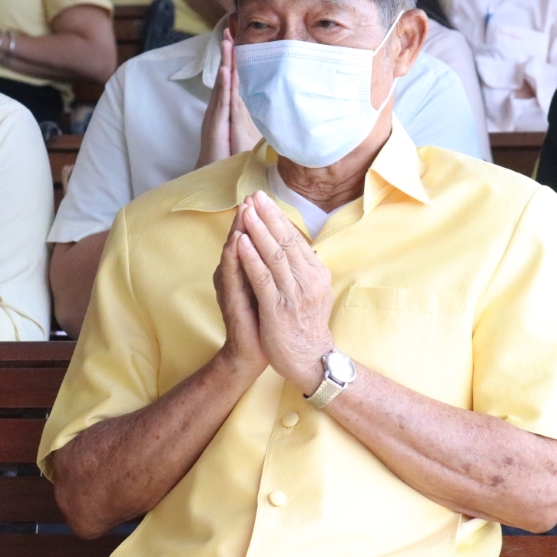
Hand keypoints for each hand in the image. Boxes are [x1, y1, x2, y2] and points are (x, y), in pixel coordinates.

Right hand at [197, 30, 260, 167]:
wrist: (214, 174)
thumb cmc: (230, 156)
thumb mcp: (247, 133)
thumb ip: (256, 120)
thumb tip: (272, 109)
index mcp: (228, 108)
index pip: (234, 80)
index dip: (237, 60)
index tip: (240, 40)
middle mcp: (220, 108)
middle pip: (226, 76)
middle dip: (229, 54)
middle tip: (230, 30)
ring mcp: (216, 115)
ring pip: (222, 84)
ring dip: (225, 63)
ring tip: (227, 43)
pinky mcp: (216, 125)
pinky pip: (221, 102)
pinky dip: (223, 86)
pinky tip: (226, 71)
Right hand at [213, 203, 268, 379]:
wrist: (252, 354)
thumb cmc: (263, 320)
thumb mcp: (270, 289)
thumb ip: (271, 267)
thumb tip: (286, 246)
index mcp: (247, 270)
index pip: (254, 239)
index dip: (260, 219)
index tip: (265, 198)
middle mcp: (235, 274)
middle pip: (242, 239)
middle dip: (249, 217)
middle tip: (254, 196)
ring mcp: (230, 286)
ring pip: (234, 252)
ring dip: (239, 230)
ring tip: (244, 210)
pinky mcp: (231, 300)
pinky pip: (232, 274)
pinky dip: (235, 256)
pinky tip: (238, 241)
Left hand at [234, 191, 333, 394]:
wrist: (309, 360)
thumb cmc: (306, 325)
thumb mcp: (311, 292)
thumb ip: (302, 269)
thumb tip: (292, 244)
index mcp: (315, 274)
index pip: (294, 239)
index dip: (277, 217)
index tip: (263, 200)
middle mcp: (307, 280)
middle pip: (285, 240)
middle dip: (268, 216)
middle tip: (254, 196)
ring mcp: (293, 294)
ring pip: (274, 255)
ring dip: (258, 231)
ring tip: (245, 211)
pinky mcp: (277, 309)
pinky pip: (263, 278)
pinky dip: (252, 258)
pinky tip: (241, 242)